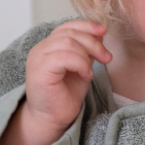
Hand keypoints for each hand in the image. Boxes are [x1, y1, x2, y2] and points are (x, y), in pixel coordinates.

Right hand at [0, 21, 110, 144]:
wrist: (52, 119)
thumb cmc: (64, 96)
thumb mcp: (81, 67)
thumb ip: (86, 51)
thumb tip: (100, 34)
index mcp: (48, 46)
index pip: (67, 26)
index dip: (86, 26)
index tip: (104, 32)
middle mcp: (40, 49)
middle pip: (70, 33)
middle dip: (92, 43)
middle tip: (106, 58)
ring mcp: (38, 58)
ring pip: (68, 43)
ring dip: (86, 55)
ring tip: (90, 71)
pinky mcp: (40, 70)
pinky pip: (63, 56)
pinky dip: (79, 63)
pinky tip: (85, 76)